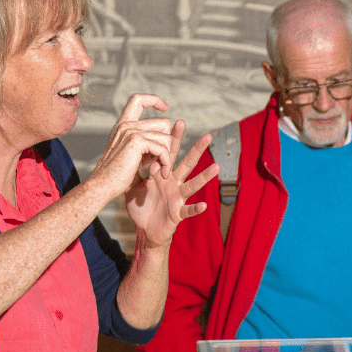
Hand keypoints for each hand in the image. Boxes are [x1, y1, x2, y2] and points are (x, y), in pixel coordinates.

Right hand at [87, 95, 178, 202]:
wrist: (102, 186)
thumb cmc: (118, 175)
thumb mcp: (136, 155)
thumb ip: (148, 144)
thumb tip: (168, 137)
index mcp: (123, 125)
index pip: (138, 100)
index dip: (154, 100)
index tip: (165, 107)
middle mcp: (126, 124)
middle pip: (163, 122)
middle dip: (169, 143)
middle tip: (163, 161)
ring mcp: (130, 131)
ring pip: (166, 136)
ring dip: (168, 156)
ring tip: (161, 170)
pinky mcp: (136, 141)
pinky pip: (163, 148)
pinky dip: (166, 162)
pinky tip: (161, 173)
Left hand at [120, 111, 218, 248]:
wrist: (144, 230)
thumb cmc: (141, 206)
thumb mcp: (134, 185)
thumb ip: (137, 169)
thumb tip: (136, 151)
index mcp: (164, 175)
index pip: (170, 153)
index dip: (175, 139)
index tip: (179, 122)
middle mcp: (174, 183)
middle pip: (187, 164)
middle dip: (197, 150)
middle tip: (208, 135)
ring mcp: (178, 198)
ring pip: (193, 185)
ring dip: (205, 176)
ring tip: (217, 167)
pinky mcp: (177, 214)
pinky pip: (188, 211)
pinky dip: (196, 208)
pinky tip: (204, 205)